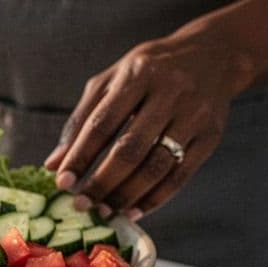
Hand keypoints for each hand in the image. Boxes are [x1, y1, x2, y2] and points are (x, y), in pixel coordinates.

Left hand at [45, 30, 250, 219]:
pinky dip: (155, 198)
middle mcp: (170, 93)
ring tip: (104, 211)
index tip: (62, 183)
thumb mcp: (112, 80)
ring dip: (127, 195)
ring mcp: (194, 115)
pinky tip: (134, 210)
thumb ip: (81, 120)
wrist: (214, 55)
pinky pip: (181, 175)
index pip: (102, 123)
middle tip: (82, 204)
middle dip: (102, 182)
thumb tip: (53, 164)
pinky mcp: (211, 136)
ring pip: (156, 166)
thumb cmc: (150, 70)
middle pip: (130, 149)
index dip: (80, 156)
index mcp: (138, 74)